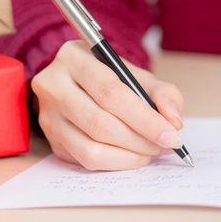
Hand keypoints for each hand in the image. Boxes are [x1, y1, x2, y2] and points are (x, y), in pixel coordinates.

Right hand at [32, 40, 184, 169]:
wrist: (82, 84)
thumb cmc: (112, 78)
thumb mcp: (139, 76)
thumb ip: (163, 93)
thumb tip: (173, 121)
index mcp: (73, 58)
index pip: (111, 93)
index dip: (144, 119)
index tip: (171, 134)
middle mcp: (52, 85)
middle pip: (99, 123)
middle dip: (139, 140)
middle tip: (164, 145)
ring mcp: (47, 115)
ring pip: (90, 148)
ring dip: (129, 156)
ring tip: (150, 151)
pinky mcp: (52, 140)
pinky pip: (85, 161)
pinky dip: (116, 163)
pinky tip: (132, 155)